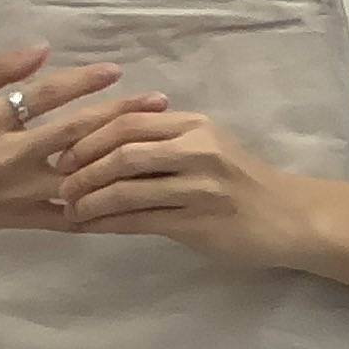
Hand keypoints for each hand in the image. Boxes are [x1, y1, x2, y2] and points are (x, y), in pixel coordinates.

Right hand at [0, 44, 161, 237]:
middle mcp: (7, 158)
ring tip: (151, 144)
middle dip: (120, 115)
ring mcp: (15, 193)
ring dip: (118, 158)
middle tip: (157, 101)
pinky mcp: (16, 218)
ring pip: (78, 175)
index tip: (115, 69)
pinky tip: (127, 198)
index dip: (83, 80)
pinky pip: (65, 216)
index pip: (46, 95)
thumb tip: (44, 50)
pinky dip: (98, 208)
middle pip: (76, 133)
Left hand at [53, 107, 324, 265]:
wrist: (290, 217)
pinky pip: (140, 221)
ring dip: (89, 200)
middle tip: (58, 182)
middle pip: (122, 152)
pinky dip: (106, 224)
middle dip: (82, 168)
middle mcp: (198, 150)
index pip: (128, 121)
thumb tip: (97, 140)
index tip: (63, 151)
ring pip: (127, 189)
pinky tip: (87, 227)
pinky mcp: (199, 223)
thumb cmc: (240, 180)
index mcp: (193, 125)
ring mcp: (200, 188)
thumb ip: (162, 138)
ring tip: (69, 208)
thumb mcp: (206, 144)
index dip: (88, 136)